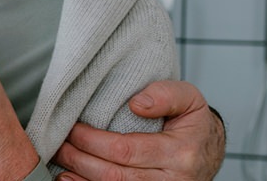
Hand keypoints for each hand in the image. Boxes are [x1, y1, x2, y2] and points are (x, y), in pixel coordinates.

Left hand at [53, 80, 226, 180]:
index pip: (126, 149)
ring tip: (60, 158)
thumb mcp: (189, 99)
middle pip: (113, 174)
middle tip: (58, 142)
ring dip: (80, 175)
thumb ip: (166, 94)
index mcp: (180, 153)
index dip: (92, 140)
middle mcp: (172, 180)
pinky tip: (70, 178)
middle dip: (79, 158)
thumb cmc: (192, 124)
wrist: (208, 152)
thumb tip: (136, 104)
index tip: (72, 127)